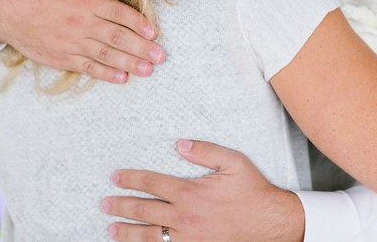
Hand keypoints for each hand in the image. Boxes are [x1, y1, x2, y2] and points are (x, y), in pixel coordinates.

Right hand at [0, 0, 163, 82]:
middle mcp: (82, 24)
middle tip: (161, 57)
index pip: (119, 14)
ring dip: (130, 63)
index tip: (155, 32)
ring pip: (106, 56)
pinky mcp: (62, 57)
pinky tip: (122, 78)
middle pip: (118, 38)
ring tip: (149, 70)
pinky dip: (106, 74)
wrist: (4, 9)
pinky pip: (88, 68)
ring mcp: (72, 44)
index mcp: (85, 1)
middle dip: (142, 48)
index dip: (139, 24)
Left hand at [103, 140, 304, 241]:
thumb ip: (205, 150)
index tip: (116, 177)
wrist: (271, 223)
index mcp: (190, 192)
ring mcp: (187, 238)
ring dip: (127, 232)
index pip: (152, 183)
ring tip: (111, 228)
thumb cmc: (252, 191)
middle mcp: (184, 217)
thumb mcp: (233, 161)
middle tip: (105, 203)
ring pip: (149, 236)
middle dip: (121, 205)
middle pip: (143, 210)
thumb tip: (179, 143)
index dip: (131, 179)